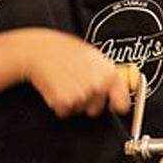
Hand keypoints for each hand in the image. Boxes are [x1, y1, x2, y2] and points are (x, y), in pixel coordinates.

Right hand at [6, 28, 131, 117]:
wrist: (40, 51)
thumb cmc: (65, 50)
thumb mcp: (95, 56)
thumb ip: (108, 73)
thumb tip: (119, 87)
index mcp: (109, 74)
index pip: (123, 103)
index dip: (117, 105)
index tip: (113, 106)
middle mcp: (98, 86)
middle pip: (97, 109)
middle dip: (89, 102)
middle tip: (79, 85)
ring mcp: (81, 96)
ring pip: (80, 110)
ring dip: (73, 101)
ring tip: (66, 82)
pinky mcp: (64, 103)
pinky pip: (65, 112)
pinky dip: (60, 104)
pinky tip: (58, 88)